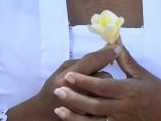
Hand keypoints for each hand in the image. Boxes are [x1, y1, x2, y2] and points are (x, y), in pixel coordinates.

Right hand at [7, 46, 121, 120]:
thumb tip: (104, 52)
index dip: (107, 53)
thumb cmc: (55, 86)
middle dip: (104, 73)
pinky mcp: (88, 117)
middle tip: (99, 73)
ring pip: (107, 91)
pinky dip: (104, 100)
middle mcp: (75, 92)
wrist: (43, 112)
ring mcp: (82, 107)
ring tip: (95, 88)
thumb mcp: (64, 68)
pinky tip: (99, 98)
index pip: (92, 61)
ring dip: (104, 87)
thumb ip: (83, 61)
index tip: (117, 47)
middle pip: (104, 77)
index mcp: (66, 77)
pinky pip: (105, 106)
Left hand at [52, 44, 160, 120]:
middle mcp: (124, 108)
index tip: (69, 75)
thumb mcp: (144, 75)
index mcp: (131, 91)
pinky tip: (71, 120)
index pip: (104, 86)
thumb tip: (115, 42)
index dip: (85, 81)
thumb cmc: (159, 94)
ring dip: (75, 116)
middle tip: (57, 90)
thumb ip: (126, 60)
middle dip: (75, 98)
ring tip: (59, 109)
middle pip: (95, 105)